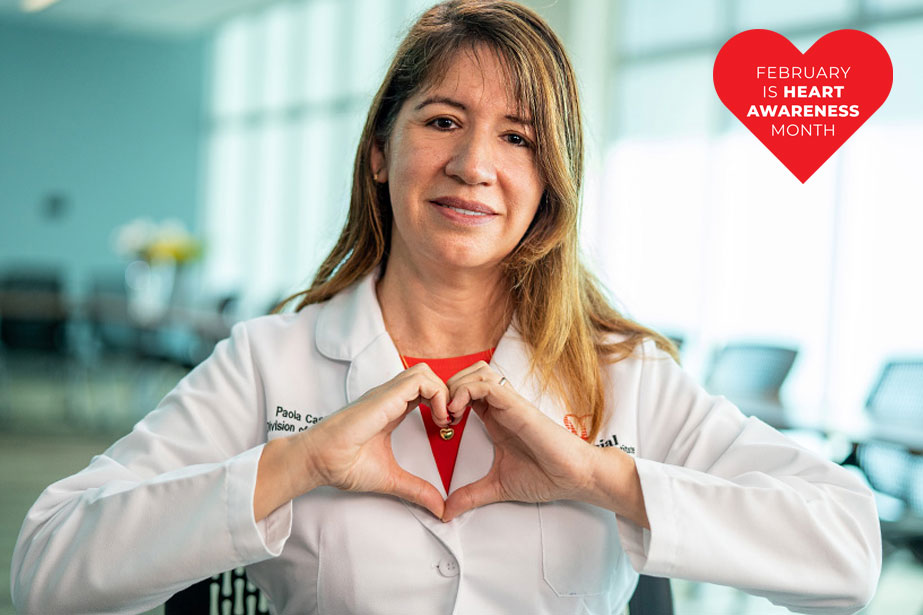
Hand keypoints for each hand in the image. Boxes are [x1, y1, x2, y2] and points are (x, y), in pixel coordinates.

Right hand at [298, 363, 450, 517]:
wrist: (319, 461)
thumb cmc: (343, 465)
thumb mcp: (391, 478)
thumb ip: (416, 490)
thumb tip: (439, 508)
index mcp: (391, 410)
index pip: (423, 391)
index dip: (442, 404)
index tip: (447, 429)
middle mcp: (390, 398)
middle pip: (427, 376)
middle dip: (447, 394)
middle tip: (450, 422)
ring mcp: (386, 394)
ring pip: (424, 372)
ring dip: (443, 392)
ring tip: (444, 420)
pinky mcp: (385, 397)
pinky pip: (419, 380)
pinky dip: (436, 394)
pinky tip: (437, 418)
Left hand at [442, 361, 599, 521]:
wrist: (573, 476)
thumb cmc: (545, 476)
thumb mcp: (497, 487)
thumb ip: (470, 495)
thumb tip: (447, 512)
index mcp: (495, 418)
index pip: (466, 391)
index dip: (447, 400)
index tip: (439, 424)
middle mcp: (501, 406)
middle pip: (468, 373)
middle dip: (447, 388)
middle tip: (440, 415)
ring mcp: (509, 403)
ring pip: (476, 372)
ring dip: (456, 386)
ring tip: (449, 412)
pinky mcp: (516, 405)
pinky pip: (486, 384)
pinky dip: (466, 391)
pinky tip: (458, 412)